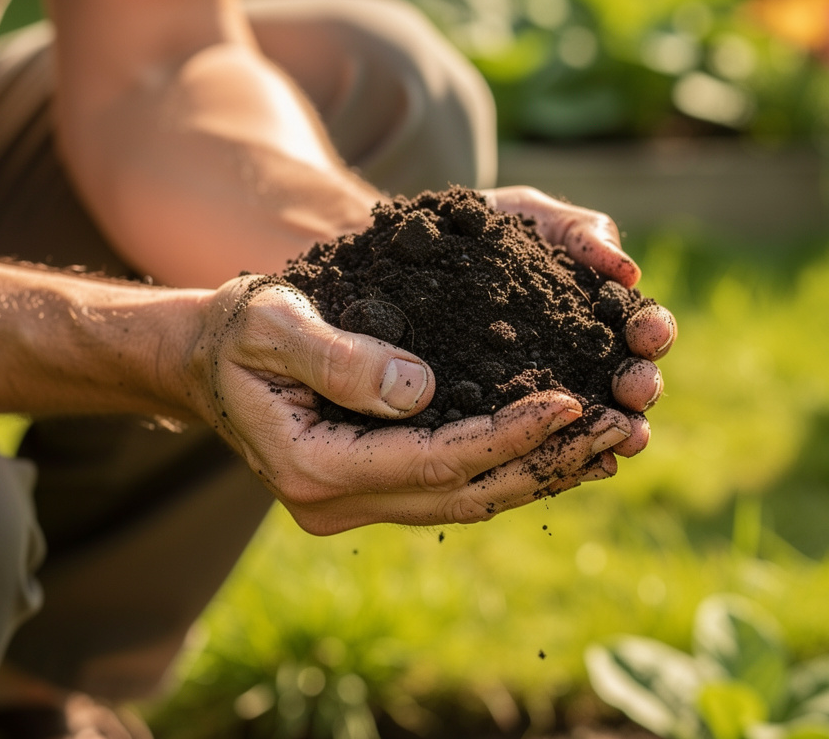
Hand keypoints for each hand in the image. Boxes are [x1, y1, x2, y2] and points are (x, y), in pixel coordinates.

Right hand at [187, 277, 637, 534]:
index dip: (507, 434)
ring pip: (467, 500)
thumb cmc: (239, 332)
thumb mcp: (274, 325)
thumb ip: (338, 357)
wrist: (208, 361)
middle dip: (546, 461)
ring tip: (611, 440)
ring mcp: (355, 504)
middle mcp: (338, 503)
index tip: (570, 400)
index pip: (434, 463)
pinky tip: (561, 447)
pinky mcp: (373, 489)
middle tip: (620, 425)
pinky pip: (454, 488)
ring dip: (541, 472)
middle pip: (464, 494)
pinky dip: (510, 467)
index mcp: (315, 469)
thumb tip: (422, 390)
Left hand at [484, 186, 677, 468]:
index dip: (653, 331)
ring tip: (623, 440)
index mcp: (601, 310)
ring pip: (593, 418)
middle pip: (627, 379)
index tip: (647, 333)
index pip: (641, 327)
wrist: (413, 246)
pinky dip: (562, 451)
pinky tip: (574, 464)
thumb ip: (579, 232)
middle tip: (635, 390)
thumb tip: (629, 273)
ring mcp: (547, 389)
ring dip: (615, 430)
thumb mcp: (531, 217)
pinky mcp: (505, 412)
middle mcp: (584, 356)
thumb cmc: (486, 226)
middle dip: (639, 385)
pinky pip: (537, 437)